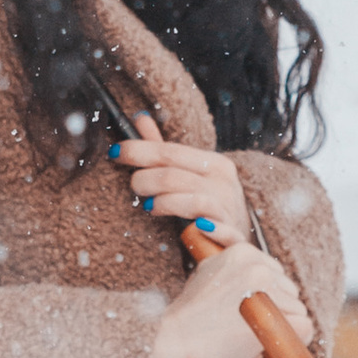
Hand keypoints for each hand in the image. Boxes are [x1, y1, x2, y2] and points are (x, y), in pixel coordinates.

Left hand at [113, 113, 252, 243]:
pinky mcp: (232, 236)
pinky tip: (188, 230)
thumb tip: (140, 119)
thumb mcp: (192, 175)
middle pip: (174, 175)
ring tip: (149, 207)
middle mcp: (223, 183)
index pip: (170, 151)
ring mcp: (228, 209)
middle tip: (134, 187)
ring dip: (162, 202)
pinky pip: (214, 229)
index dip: (138, 150)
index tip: (114, 152)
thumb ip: (165, 151)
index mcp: (214, 163)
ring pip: (190, 201)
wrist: (243, 238)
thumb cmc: (209, 205)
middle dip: (145, 179)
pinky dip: (201, 229)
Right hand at [145, 236, 312, 357]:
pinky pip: (304, 327)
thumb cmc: (186, 319)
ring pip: (296, 311)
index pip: (274, 276)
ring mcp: (268, 289)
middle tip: (237, 329)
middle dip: (271, 313)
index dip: (260, 299)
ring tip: (240, 338)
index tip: (235, 311)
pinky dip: (290, 341)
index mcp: (243, 252)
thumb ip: (234, 273)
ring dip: (275, 329)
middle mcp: (258, 264)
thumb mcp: (206, 277)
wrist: (169, 341)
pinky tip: (258, 348)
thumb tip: (262, 286)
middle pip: (289, 293)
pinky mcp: (275, 315)